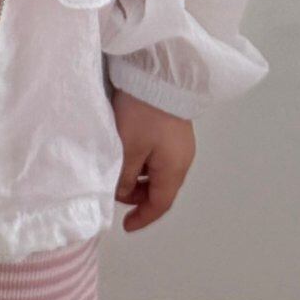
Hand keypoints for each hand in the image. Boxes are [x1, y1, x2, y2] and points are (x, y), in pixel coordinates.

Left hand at [111, 88, 195, 230]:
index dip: (143, 217)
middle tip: (117, 192)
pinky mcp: (174, 128)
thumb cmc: (142, 115)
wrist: (158, 73)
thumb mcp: (128, 148)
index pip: (160, 204)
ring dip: (140, 177)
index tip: (126, 226)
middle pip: (161, 188)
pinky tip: (130, 152)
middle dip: (139, 196)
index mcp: (174, 169)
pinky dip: (145, 162)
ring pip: (159, 171)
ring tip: (120, 171)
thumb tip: (124, 192)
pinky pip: (160, 155)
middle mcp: (183, 159)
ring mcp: (180, 143)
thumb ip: (125, 177)